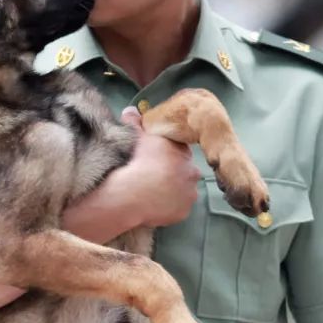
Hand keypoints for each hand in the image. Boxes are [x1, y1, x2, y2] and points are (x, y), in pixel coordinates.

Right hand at [119, 107, 200, 227]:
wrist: (134, 191)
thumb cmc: (136, 160)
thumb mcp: (134, 136)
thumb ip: (134, 122)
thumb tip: (130, 110)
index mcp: (183, 151)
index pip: (180, 150)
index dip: (168, 155)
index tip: (156, 159)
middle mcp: (192, 172)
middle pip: (185, 172)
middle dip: (173, 174)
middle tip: (154, 178)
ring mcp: (190, 194)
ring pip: (183, 192)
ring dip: (173, 192)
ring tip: (154, 194)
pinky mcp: (183, 212)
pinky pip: (178, 210)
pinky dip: (169, 209)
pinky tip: (155, 206)